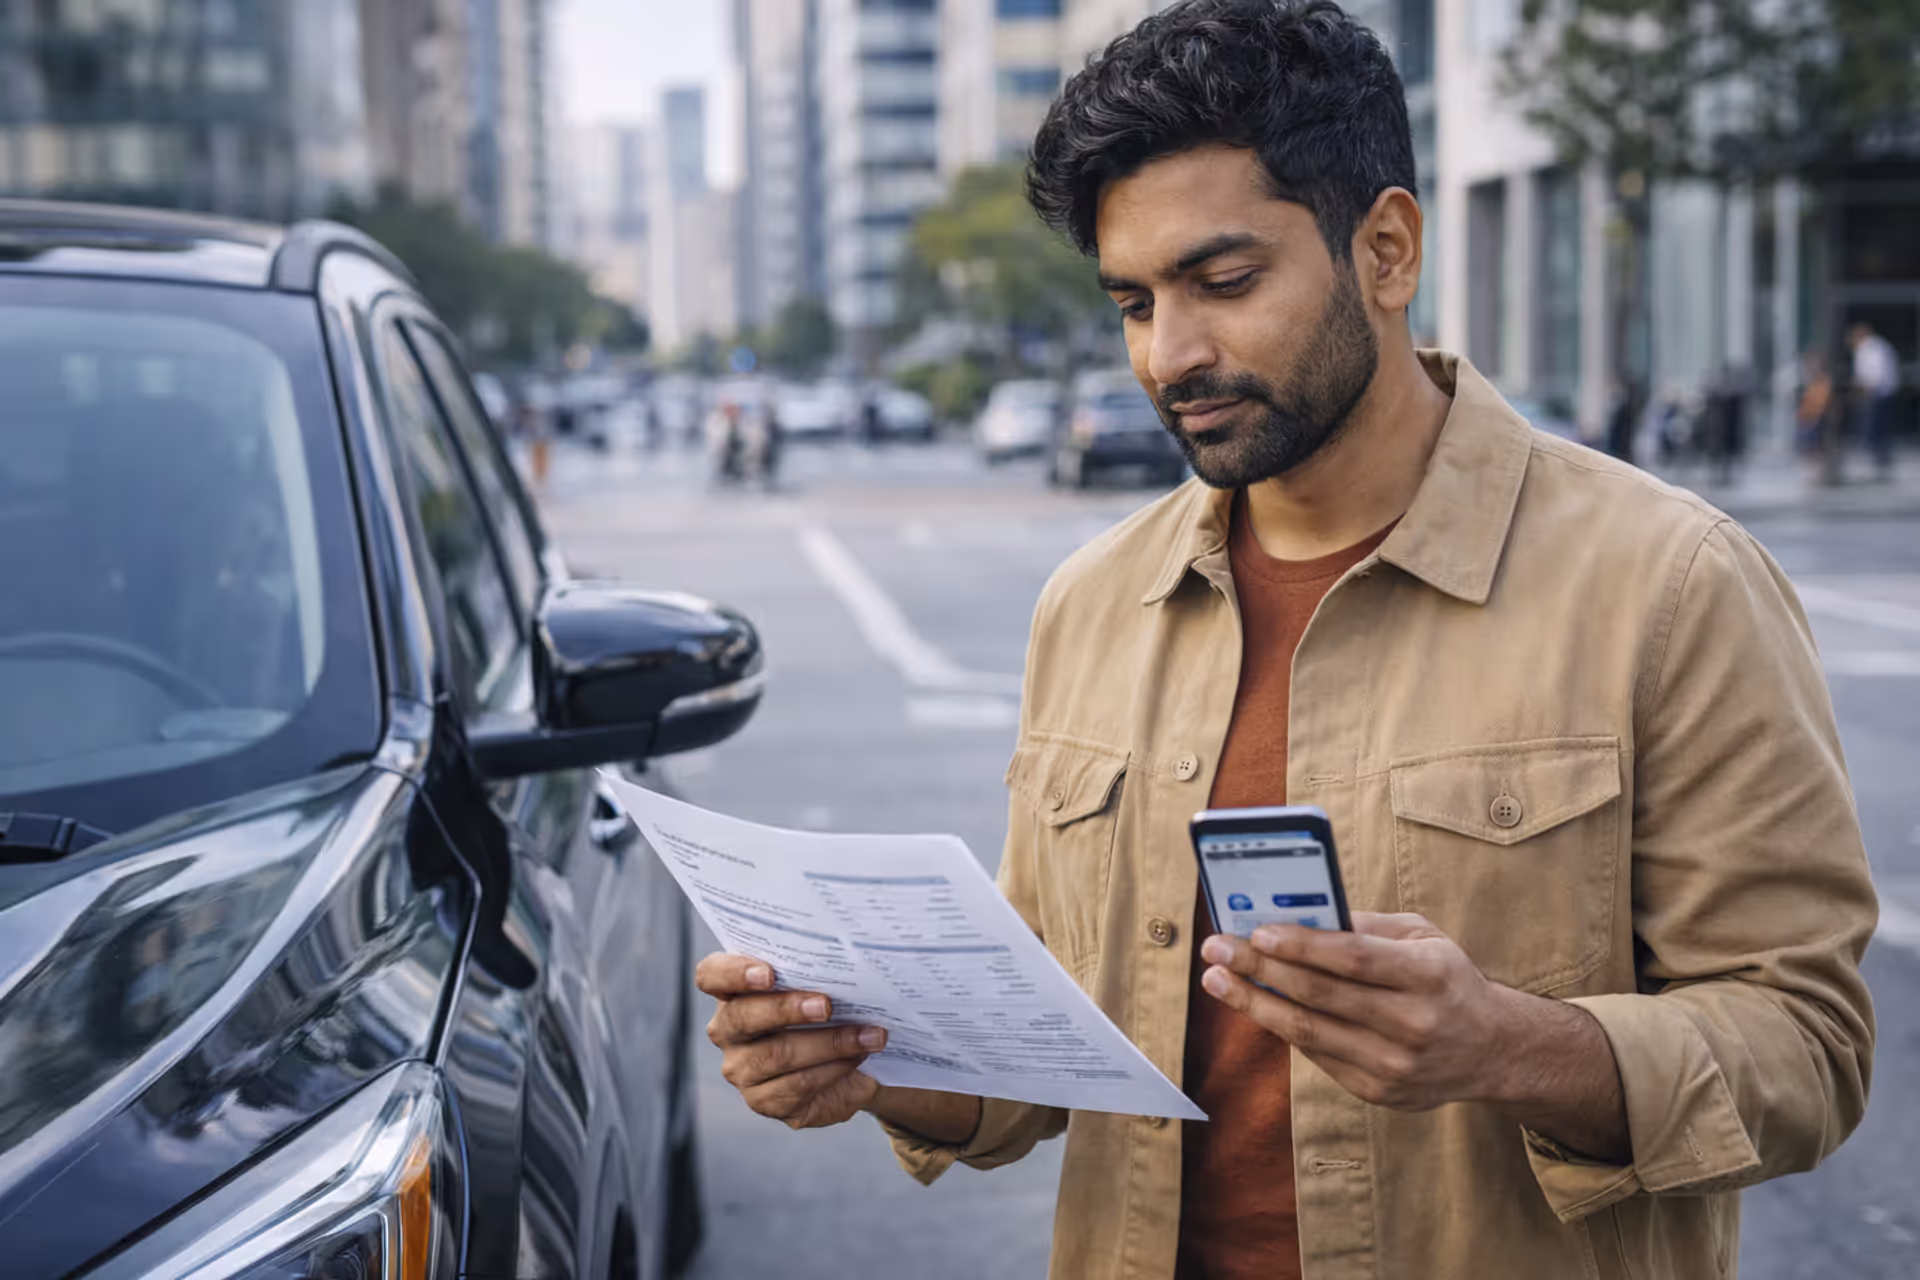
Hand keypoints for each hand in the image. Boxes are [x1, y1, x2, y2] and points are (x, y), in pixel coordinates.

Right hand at [696, 953, 887, 1129]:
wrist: (851, 1060)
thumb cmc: (829, 1012)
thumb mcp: (821, 987)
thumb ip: (819, 974)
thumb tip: (850, 967)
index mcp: (732, 991)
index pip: (712, 975)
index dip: (734, 972)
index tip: (769, 973)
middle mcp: (727, 1030)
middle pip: (741, 1017)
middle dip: (787, 1009)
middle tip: (827, 1005)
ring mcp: (741, 1069)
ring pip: (776, 1055)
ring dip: (829, 1043)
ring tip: (868, 1035)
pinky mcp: (763, 1101)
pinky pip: (797, 1086)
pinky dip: (833, 1069)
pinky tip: (857, 1058)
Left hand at [1198, 912, 1519, 1110]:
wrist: (1492, 1050)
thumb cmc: (1447, 979)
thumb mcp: (1424, 938)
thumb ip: (1365, 926)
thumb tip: (1297, 914)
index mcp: (1429, 975)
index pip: (1353, 958)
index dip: (1301, 945)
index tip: (1255, 931)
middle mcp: (1413, 1024)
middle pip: (1320, 995)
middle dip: (1259, 968)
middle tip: (1216, 948)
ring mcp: (1395, 1065)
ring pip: (1308, 1031)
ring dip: (1254, 1002)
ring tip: (1217, 979)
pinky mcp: (1379, 1092)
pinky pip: (1317, 1055)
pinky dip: (1282, 1026)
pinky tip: (1256, 1004)